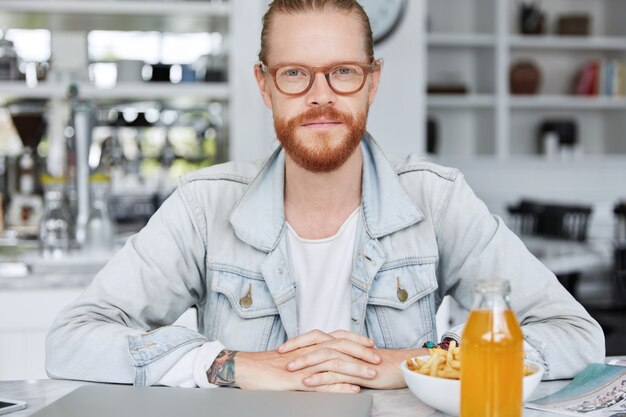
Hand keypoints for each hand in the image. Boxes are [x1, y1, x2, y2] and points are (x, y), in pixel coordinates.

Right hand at [234, 330, 379, 392]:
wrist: (245, 368)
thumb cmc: (266, 365)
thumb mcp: (291, 358)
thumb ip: (308, 356)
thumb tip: (323, 359)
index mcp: (308, 345)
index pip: (336, 338)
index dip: (354, 340)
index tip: (370, 344)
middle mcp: (308, 351)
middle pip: (339, 347)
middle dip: (361, 352)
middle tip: (378, 358)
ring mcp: (303, 365)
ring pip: (334, 363)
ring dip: (355, 369)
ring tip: (371, 375)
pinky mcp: (297, 379)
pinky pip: (321, 382)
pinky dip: (338, 385)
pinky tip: (351, 390)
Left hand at [281, 330, 426, 389]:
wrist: (401, 367)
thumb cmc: (378, 364)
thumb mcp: (353, 359)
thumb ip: (338, 357)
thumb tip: (319, 361)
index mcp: (342, 341)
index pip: (315, 337)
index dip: (298, 341)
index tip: (282, 347)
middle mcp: (345, 346)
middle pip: (316, 342)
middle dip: (296, 347)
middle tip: (279, 354)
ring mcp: (351, 357)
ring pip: (323, 356)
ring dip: (304, 362)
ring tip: (289, 368)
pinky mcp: (357, 371)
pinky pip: (335, 373)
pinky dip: (319, 377)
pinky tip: (307, 381)